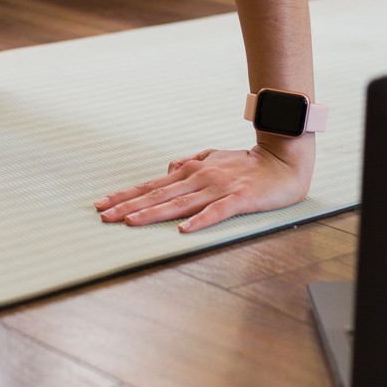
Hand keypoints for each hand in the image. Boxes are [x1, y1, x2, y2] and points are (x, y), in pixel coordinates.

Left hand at [93, 140, 314, 232]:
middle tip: (103, 216)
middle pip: (158, 195)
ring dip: (154, 213)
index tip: (102, 204)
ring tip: (131, 221)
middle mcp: (200, 178)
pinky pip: (217, 211)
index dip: (126, 196)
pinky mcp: (240, 198)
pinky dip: (200, 220)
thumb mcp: (214, 156)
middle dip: (129, 206)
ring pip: (180, 203)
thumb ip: (191, 162)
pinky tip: (184, 230)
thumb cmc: (248, 161)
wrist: (284, 159)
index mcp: (191, 170)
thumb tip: (168, 168)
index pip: (152, 185)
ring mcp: (219, 188)